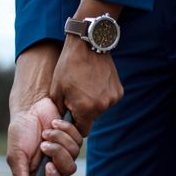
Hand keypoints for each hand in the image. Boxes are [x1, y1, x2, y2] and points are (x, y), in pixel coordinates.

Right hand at [7, 98, 81, 175]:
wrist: (31, 106)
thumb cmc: (20, 131)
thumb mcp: (16, 154)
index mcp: (38, 175)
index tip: (49, 167)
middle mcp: (54, 166)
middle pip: (67, 172)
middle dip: (58, 155)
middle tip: (44, 144)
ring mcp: (65, 153)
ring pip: (74, 156)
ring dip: (59, 140)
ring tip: (46, 131)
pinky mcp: (73, 139)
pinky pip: (78, 140)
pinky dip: (66, 130)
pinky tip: (55, 122)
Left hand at [50, 0, 123, 135]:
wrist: (88, 44)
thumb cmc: (68, 66)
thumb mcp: (57, 90)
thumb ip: (60, 110)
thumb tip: (61, 123)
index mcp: (86, 108)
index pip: (82, 131)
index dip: (74, 126)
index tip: (69, 115)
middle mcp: (102, 106)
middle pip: (91, 119)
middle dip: (83, 112)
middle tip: (75, 95)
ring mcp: (112, 98)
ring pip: (100, 109)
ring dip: (92, 102)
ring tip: (84, 85)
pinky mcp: (119, 91)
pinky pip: (107, 99)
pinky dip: (101, 94)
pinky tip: (94, 81)